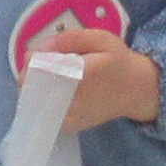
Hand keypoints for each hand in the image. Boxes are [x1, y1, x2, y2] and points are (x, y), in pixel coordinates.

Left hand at [34, 27, 165, 131]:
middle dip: (29, 76)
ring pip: (37, 104)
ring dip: (34, 90)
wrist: (137, 90)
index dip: (32, 62)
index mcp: (81, 74)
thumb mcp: (100, 39)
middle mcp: (75, 99)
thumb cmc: (118, 61)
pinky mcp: (72, 126)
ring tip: (45, 78)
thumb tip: (43, 47)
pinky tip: (51, 92)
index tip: (35, 55)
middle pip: (34, 89)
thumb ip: (71, 39)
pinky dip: (42, 103)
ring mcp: (72, 116)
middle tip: (39, 66)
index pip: (42, 71)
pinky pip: (46, 115)